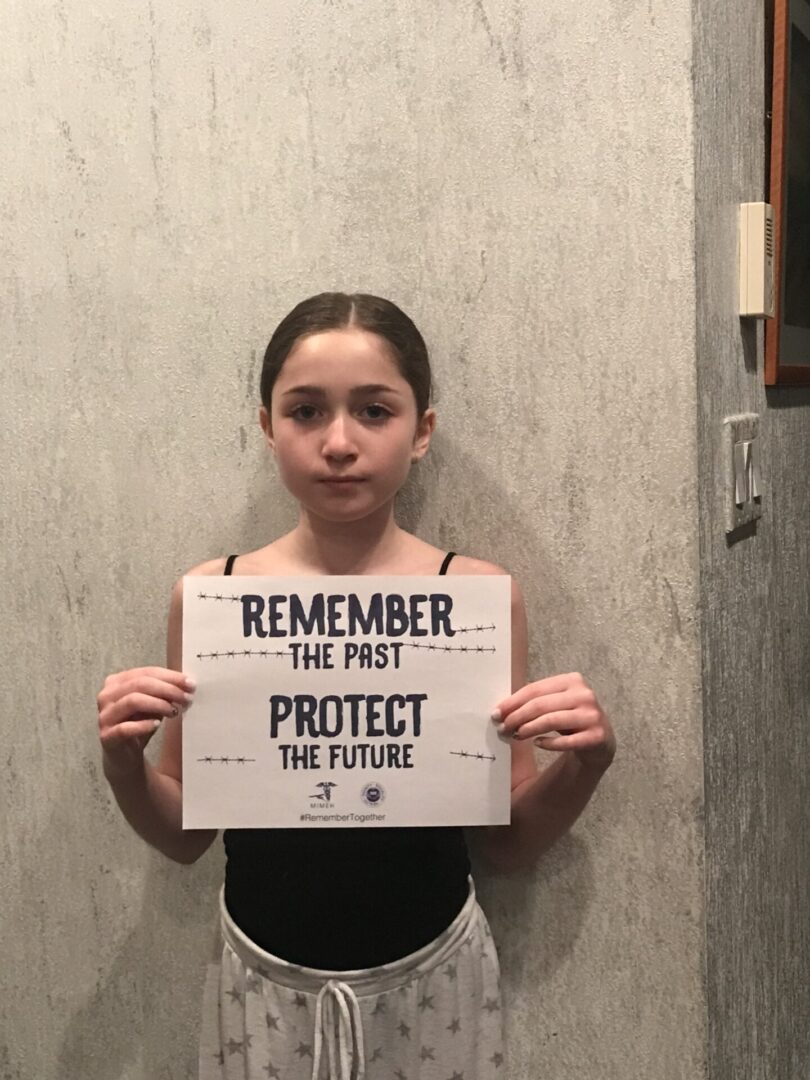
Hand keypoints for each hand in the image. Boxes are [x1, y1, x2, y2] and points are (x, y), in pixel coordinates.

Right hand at [97, 667, 194, 777]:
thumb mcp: (152, 705)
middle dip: (167, 689)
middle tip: (187, 698)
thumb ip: (163, 693)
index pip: (146, 672)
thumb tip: (186, 685)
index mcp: (117, 682)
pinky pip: (125, 727)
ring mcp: (104, 716)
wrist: (124, 757)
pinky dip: (144, 725)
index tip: (190, 684)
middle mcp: (106, 695)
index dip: (170, 677)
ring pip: (132, 701)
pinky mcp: (106, 736)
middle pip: (139, 684)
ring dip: (158, 704)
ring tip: (175, 711)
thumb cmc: (139, 725)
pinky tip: (157, 724)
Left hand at [492, 672, 615, 771]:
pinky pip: (566, 741)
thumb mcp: (555, 703)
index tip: (496, 713)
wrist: (600, 740)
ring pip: (551, 721)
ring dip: (528, 729)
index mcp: (572, 680)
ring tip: (515, 736)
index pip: (534, 689)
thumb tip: (501, 710)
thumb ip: (534, 701)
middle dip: (517, 717)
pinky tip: (538, 744)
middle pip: (540, 705)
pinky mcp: (597, 736)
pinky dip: (549, 743)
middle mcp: (585, 695)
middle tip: (503, 728)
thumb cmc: (570, 718)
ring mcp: (592, 715)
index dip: (512, 702)